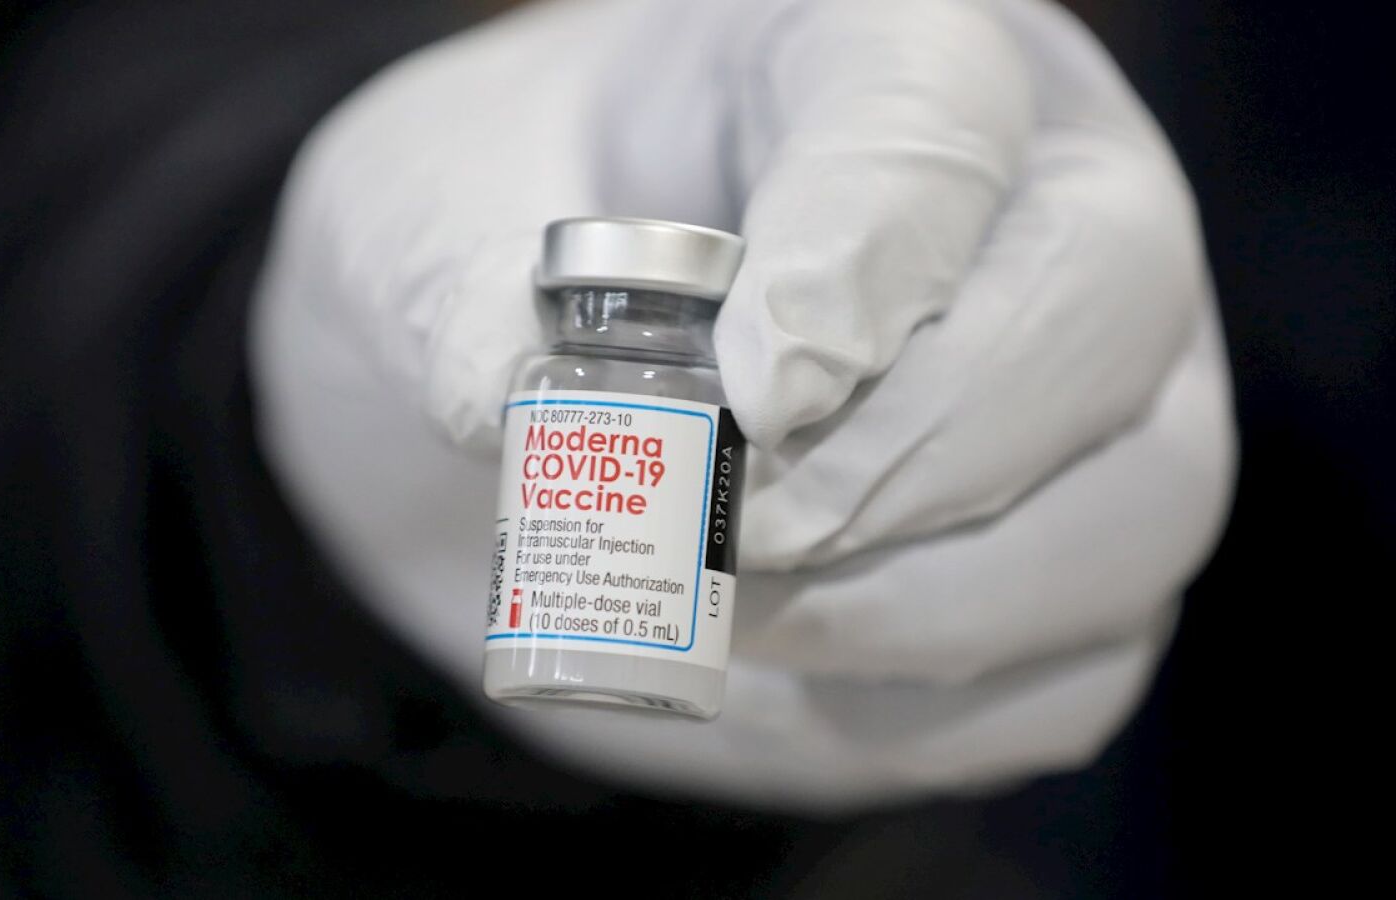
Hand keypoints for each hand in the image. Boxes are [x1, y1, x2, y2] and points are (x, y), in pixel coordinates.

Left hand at [249, 0, 1235, 808]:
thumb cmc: (493, 240)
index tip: (753, 387)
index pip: (937, 110)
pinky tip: (789, 671)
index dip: (871, 247)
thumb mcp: (420, 213)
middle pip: (1104, 305)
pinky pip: (1077, 666)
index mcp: (861, 55)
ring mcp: (1072, 388)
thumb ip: (448, 284)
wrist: (524, 371)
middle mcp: (1018, 204)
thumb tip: (511, 412)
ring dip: (935, 603)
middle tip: (749, 534)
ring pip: (1143, 503)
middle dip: (923, 452)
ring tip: (744, 613)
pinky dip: (936, 707)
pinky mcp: (1054, 556)